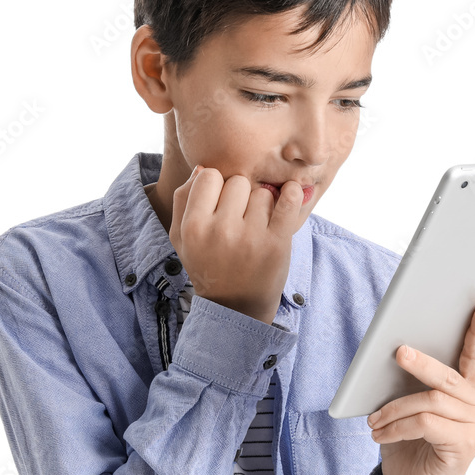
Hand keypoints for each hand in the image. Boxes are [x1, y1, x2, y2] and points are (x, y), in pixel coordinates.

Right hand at [169, 166, 303, 324]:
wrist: (236, 306)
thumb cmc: (207, 266)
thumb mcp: (181, 238)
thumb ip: (183, 200)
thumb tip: (202, 167)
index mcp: (193, 226)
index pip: (209, 175)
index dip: (217, 187)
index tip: (222, 204)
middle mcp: (220, 230)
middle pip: (237, 181)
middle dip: (241, 196)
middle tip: (240, 219)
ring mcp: (250, 237)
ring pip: (263, 193)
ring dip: (263, 206)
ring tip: (256, 227)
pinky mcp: (277, 243)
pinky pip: (289, 201)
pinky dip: (293, 194)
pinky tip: (290, 196)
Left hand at [367, 301, 474, 474]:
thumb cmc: (413, 445)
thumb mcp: (416, 409)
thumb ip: (421, 385)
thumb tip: (403, 352)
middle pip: (449, 378)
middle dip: (421, 363)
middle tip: (399, 352)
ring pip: (431, 401)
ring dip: (394, 408)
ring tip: (373, 419)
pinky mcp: (465, 447)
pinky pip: (424, 423)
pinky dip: (397, 426)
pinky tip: (380, 434)